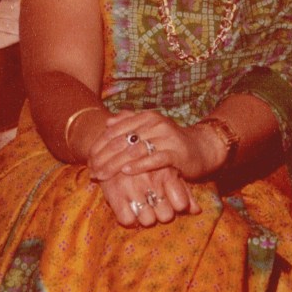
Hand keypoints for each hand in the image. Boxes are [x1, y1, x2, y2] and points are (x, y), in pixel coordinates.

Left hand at [86, 110, 226, 182]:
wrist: (203, 149)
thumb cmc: (172, 142)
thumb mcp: (152, 130)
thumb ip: (131, 122)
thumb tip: (108, 121)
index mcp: (147, 117)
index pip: (117, 130)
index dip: (100, 145)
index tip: (88, 160)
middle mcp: (156, 124)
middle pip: (123, 140)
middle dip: (104, 157)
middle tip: (92, 171)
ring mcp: (167, 137)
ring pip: (135, 150)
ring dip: (116, 164)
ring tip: (103, 174)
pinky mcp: (177, 152)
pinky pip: (155, 159)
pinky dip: (139, 165)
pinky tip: (126, 171)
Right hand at [98, 166, 200, 226]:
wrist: (114, 143)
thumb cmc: (147, 160)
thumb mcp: (167, 171)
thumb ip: (184, 191)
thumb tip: (197, 210)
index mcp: (167, 172)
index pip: (181, 204)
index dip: (179, 207)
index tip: (176, 204)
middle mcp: (151, 180)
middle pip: (167, 215)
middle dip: (164, 214)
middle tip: (158, 208)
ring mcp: (132, 187)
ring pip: (148, 220)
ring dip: (147, 218)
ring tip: (143, 210)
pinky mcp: (114, 192)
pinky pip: (127, 219)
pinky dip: (129, 219)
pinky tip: (129, 210)